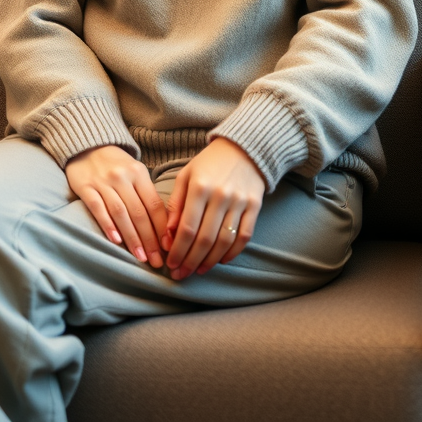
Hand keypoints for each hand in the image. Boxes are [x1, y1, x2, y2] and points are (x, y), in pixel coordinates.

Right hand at [65, 145, 167, 268]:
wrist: (88, 146)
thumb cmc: (117, 165)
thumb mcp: (136, 173)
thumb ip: (146, 195)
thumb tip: (164, 227)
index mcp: (139, 173)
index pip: (154, 204)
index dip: (163, 228)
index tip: (170, 247)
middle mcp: (123, 177)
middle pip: (139, 212)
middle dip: (150, 239)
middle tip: (157, 261)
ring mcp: (104, 182)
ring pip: (121, 213)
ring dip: (132, 238)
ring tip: (141, 257)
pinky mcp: (86, 187)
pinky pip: (98, 207)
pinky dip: (108, 224)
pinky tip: (116, 240)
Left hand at [164, 137, 264, 279]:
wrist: (244, 148)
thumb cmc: (209, 163)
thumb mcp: (186, 175)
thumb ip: (175, 204)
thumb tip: (167, 235)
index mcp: (200, 187)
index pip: (187, 228)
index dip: (178, 250)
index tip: (170, 264)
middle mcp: (220, 195)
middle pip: (205, 239)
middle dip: (190, 261)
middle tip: (181, 274)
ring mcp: (240, 201)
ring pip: (224, 241)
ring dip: (210, 261)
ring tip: (198, 270)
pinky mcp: (255, 206)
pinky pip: (245, 236)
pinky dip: (233, 252)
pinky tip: (221, 260)